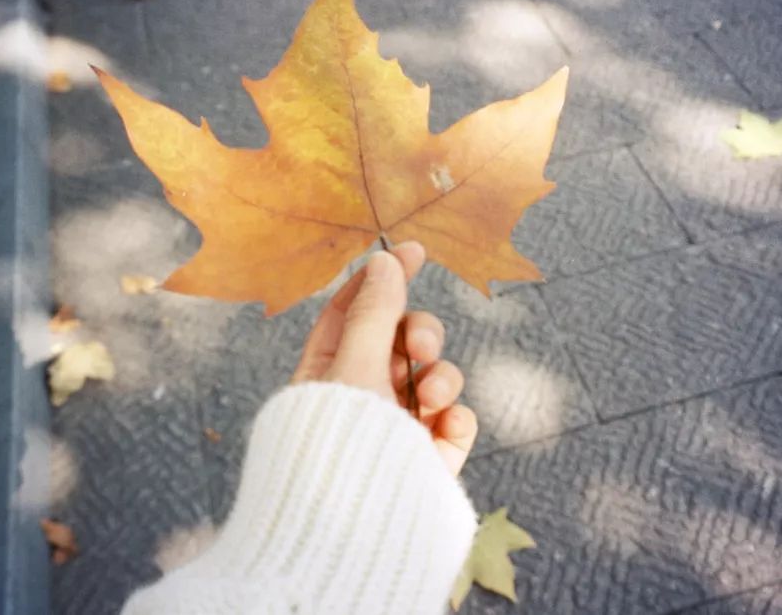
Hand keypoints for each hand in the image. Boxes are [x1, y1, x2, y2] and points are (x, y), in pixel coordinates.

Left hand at [292, 241, 477, 475]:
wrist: (356, 532)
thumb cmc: (341, 444)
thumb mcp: (356, 367)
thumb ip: (377, 314)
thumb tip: (385, 261)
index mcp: (326, 374)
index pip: (353, 313)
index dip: (382, 280)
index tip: (413, 250)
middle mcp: (360, 399)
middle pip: (401, 341)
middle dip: (420, 334)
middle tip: (422, 346)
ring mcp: (397, 430)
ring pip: (434, 378)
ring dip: (441, 378)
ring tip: (432, 398)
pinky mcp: (427, 460)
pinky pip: (454, 422)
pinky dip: (456, 420)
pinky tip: (446, 428)